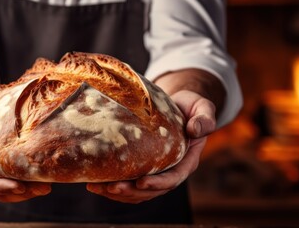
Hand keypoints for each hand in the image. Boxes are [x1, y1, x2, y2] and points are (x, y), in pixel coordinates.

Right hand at [0, 97, 50, 202]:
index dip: (0, 187)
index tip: (19, 186)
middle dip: (20, 192)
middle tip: (42, 189)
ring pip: (8, 191)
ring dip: (28, 192)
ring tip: (46, 188)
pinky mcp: (1, 168)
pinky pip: (14, 181)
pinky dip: (28, 183)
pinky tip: (43, 179)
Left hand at [86, 90, 215, 203]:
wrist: (177, 105)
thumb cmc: (191, 106)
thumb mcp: (202, 108)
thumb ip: (204, 119)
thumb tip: (196, 130)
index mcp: (187, 160)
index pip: (173, 178)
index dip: (158, 184)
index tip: (141, 182)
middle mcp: (170, 171)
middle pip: (151, 190)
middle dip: (131, 192)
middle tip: (112, 187)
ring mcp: (155, 172)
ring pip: (137, 191)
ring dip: (117, 193)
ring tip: (97, 187)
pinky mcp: (142, 168)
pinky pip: (128, 183)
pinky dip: (111, 186)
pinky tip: (95, 182)